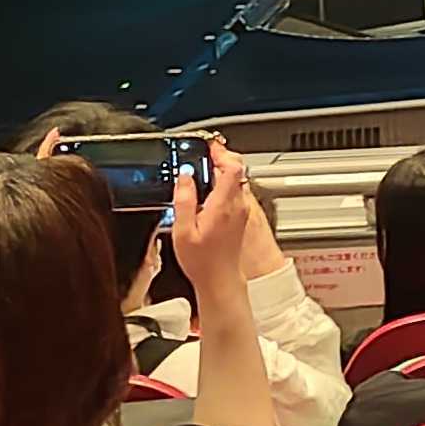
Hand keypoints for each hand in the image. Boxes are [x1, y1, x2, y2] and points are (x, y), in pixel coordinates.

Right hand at [165, 141, 255, 294]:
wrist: (219, 279)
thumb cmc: (202, 261)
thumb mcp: (182, 230)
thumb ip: (184, 200)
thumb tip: (185, 177)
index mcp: (224, 205)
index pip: (232, 167)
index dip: (221, 152)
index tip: (208, 146)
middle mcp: (237, 205)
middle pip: (236, 170)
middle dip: (220, 157)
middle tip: (204, 154)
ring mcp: (242, 211)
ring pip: (237, 179)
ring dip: (222, 170)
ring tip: (204, 168)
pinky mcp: (241, 216)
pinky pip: (236, 191)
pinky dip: (224, 182)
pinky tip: (210, 187)